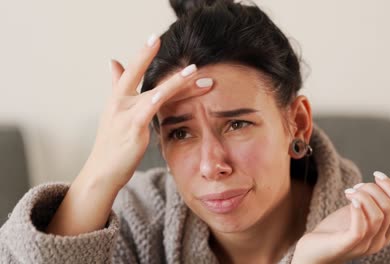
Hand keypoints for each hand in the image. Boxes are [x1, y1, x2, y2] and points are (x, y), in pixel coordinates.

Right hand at [83, 34, 212, 190]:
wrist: (102, 173)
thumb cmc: (112, 145)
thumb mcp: (114, 113)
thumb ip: (117, 86)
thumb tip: (113, 61)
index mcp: (117, 99)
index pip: (131, 71)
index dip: (142, 54)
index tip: (155, 38)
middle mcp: (119, 103)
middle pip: (141, 76)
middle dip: (150, 57)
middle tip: (165, 41)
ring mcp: (125, 115)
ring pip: (155, 92)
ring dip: (177, 81)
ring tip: (194, 71)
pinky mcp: (132, 129)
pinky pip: (149, 111)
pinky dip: (159, 99)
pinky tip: (169, 91)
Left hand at [291, 171, 389, 263]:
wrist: (313, 252)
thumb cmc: (333, 232)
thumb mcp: (355, 214)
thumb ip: (368, 204)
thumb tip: (376, 184)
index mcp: (384, 233)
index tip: (376, 174)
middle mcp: (379, 241)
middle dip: (373, 189)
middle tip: (354, 187)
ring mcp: (364, 245)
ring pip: (378, 216)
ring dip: (363, 196)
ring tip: (349, 192)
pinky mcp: (347, 246)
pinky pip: (361, 229)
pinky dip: (358, 210)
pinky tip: (350, 199)